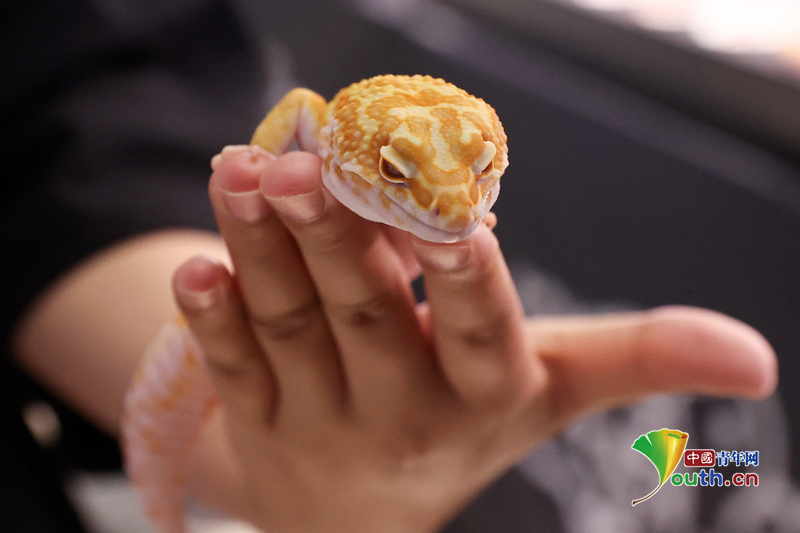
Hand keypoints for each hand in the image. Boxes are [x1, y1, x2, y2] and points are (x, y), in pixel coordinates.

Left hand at [173, 146, 775, 531]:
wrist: (366, 512)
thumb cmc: (465, 417)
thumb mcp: (550, 388)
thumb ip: (640, 356)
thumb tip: (759, 359)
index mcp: (484, 394)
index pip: (482, 336)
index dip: (467, 284)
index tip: (451, 221)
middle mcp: (404, 416)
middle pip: (370, 317)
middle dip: (340, 236)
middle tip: (309, 163)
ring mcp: (323, 425)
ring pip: (291, 329)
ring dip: (263, 251)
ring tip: (243, 175)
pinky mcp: (261, 426)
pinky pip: (233, 369)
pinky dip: (213, 318)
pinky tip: (195, 267)